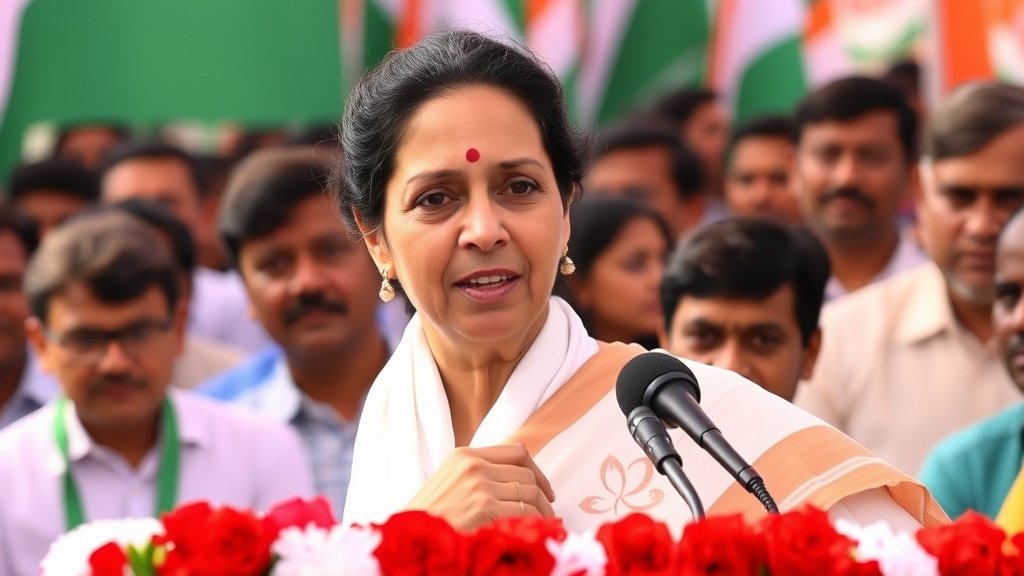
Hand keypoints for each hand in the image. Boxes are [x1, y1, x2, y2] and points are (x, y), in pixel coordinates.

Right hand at [405, 444, 556, 530]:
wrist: (409, 535)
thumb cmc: (428, 515)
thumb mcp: (450, 480)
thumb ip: (477, 472)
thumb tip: (514, 478)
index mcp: (465, 455)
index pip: (517, 452)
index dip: (537, 470)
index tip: (543, 487)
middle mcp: (474, 466)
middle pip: (526, 475)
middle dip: (541, 496)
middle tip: (546, 511)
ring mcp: (480, 487)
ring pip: (530, 494)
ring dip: (541, 512)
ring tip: (542, 524)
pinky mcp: (485, 509)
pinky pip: (524, 514)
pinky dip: (534, 524)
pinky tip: (533, 532)